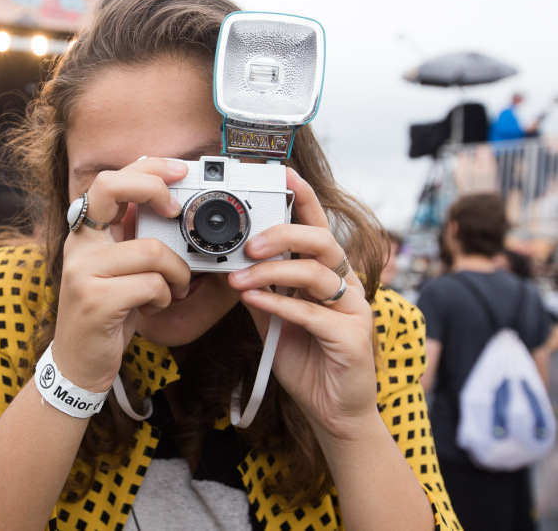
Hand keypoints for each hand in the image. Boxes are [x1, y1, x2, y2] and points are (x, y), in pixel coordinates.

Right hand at [53, 158, 191, 391]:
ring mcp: (82, 270)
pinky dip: (166, 297)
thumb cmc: (108, 311)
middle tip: (176, 210)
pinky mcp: (95, 300)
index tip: (179, 170)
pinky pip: (152, 284)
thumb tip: (170, 199)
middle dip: (153, 188)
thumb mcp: (119, 266)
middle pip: (112, 188)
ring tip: (173, 289)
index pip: (109, 180)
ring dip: (177, 273)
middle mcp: (78, 244)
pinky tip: (155, 306)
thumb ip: (134, 235)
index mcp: (85, 231)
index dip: (146, 167)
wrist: (79, 362)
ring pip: (153, 250)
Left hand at [228, 168, 376, 441]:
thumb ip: (261, 290)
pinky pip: (314, 313)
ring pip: (318, 274)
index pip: (317, 226)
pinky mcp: (353, 338)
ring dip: (273, 272)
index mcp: (329, 275)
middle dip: (283, 234)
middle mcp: (347, 286)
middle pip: (322, 241)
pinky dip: (280, 304)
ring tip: (239, 278)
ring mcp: (355, 311)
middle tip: (248, 244)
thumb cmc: (307, 360)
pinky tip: (254, 300)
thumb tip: (231, 264)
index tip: (280, 173)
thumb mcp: (275, 318)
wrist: (332, 412)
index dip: (302, 197)